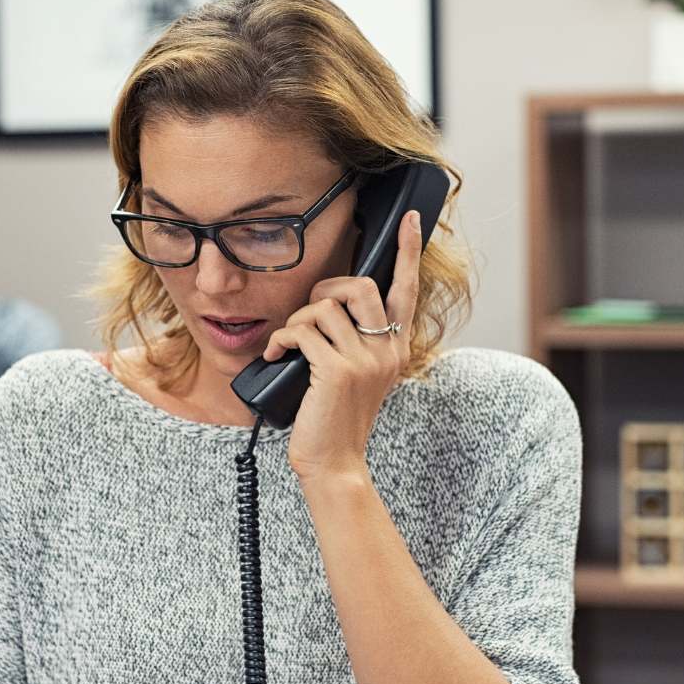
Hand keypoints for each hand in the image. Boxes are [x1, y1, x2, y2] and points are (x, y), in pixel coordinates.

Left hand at [262, 209, 422, 484]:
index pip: (407, 290)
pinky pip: (301, 331)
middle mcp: (387, 351)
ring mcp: (364, 361)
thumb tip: (329, 307)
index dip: (407, 251)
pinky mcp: (337, 371)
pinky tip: (274, 356)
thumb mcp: (360, 377)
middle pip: (359, 286)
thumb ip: (357, 342)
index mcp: (396, 349)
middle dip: (325, 288)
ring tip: (288, 345)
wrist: (334, 464)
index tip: (410, 219)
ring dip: (296, 321)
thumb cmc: (337, 419)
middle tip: (309, 314)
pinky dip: (280, 339)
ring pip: (323, 308)